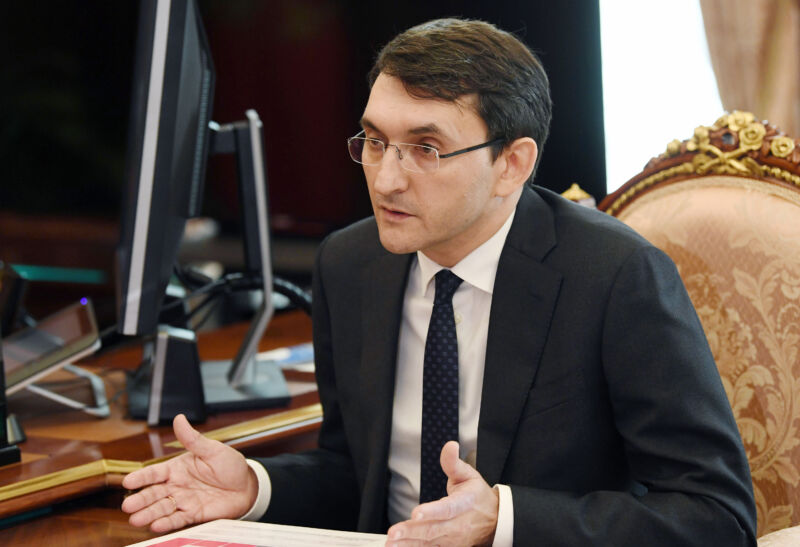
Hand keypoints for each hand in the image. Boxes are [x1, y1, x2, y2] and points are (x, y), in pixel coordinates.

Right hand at [121, 413, 258, 532]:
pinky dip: (167, 523)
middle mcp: (177, 485)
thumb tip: (179, 418)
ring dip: (149, 514)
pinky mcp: (193, 514)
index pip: (154, 473)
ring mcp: (184, 501)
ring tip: (136, 519)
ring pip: (162, 508)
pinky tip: (156, 525)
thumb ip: (193, 439)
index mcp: (177, 468)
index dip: (141, 477)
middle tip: (127, 506)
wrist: (247, 486)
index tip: (128, 481)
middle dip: (140, 499)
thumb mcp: (212, 449)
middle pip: (154, 493)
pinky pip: (177, 520)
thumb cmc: (229, 465)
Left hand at [386, 441, 498, 545]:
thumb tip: (449, 445)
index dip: (432, 511)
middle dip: (411, 532)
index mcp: (464, 503)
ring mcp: (453, 539)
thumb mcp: (469, 474)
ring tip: (391, 543)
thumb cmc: (478, 496)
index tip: (416, 513)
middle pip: (433, 529)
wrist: (495, 520)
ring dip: (408, 544)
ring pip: (429, 542)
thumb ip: (453, 462)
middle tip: (394, 532)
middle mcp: (458, 525)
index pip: (447, 508)